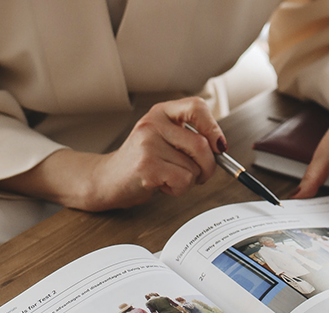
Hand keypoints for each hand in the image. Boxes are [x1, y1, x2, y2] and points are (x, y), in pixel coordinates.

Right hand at [0, 97, 224, 210]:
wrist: (106, 180)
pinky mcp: (147, 166)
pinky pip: (183, 181)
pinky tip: (161, 185)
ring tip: (169, 177)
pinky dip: (178, 190)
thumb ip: (188, 137)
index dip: (214, 128)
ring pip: (194, 168)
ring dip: (189, 180)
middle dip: (208, 167)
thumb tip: (221, 147)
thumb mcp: (163, 139)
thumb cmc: (141, 162)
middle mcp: (153, 123)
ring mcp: (148, 144)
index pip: (197, 107)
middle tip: (199, 175)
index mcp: (160, 112)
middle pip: (202, 145)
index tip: (218, 146)